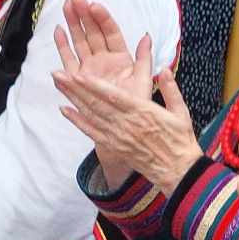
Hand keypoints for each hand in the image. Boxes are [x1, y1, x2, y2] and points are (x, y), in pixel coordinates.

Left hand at [52, 0, 199, 189]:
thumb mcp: (181, 112)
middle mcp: (126, 124)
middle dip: (75, 88)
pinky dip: (77, 121)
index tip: (79, 74)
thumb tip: (164, 69)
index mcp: (143, 112)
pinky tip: (64, 111)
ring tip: (58, 85)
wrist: (178, 170)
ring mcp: (118, 136)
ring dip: (72, 99)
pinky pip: (92, 132)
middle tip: (57, 74)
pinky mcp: (115, 147)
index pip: (114, 96)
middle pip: (96, 103)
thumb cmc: (180, 140)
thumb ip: (171, 89)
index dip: (95, 85)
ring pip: (91, 115)